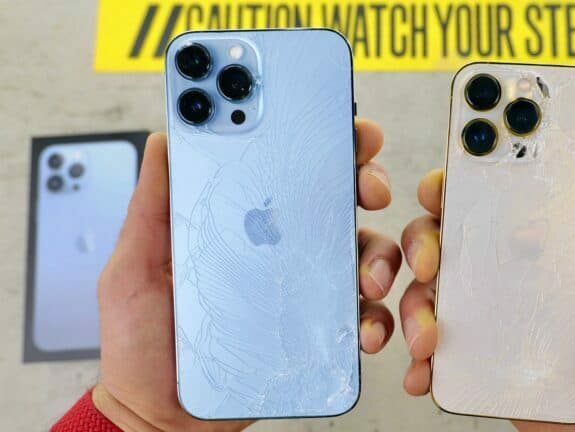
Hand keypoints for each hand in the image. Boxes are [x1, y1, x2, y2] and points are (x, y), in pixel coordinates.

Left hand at [93, 119, 400, 431]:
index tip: (342, 128)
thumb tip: (165, 139)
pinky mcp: (316, 331)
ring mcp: (301, 289)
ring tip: (367, 277)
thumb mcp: (134, 265)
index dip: (322, 142)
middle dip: (365, 182)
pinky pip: (361, 314)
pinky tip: (364, 326)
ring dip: (380, 255)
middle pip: (337, 202)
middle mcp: (279, 251)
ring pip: (363, 254)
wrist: (161, 415)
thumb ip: (152, 206)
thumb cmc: (144, 343)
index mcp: (241, 225)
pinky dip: (375, 316)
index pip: (288, 169)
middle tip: (368, 187)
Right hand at [399, 158, 574, 430]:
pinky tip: (425, 366)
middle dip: (426, 238)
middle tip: (432, 258)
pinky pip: (434, 345)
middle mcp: (520, 276)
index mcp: (560, 250)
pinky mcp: (478, 357)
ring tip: (428, 333)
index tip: (457, 175)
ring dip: (415, 302)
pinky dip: (419, 354)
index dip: (476, 178)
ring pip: (432, 288)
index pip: (511, 197)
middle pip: (454, 235)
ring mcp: (494, 316)